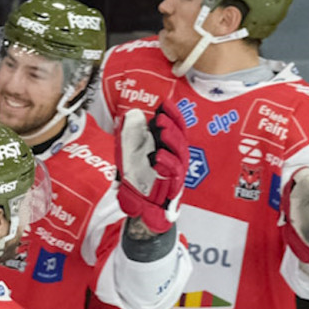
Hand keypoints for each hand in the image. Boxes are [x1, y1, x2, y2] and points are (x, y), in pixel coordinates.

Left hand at [118, 105, 187, 231]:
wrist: (138, 205)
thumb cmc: (137, 178)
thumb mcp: (129, 152)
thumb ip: (130, 135)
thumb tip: (132, 114)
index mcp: (169, 146)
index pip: (176, 127)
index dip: (173, 114)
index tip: (166, 104)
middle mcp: (176, 156)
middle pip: (180, 137)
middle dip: (172, 125)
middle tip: (161, 117)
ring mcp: (177, 171)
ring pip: (180, 152)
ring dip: (171, 139)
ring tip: (162, 129)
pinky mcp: (174, 185)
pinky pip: (174, 172)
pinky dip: (167, 163)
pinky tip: (157, 156)